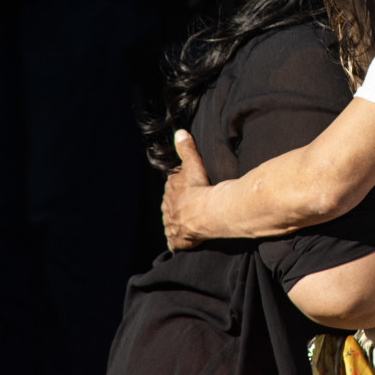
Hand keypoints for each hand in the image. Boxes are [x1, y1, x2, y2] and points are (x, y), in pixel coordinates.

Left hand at [162, 130, 211, 250]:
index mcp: (170, 191)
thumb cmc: (201, 188)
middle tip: (194, 205)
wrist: (207, 214)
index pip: (173, 187)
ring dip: (180, 223)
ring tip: (191, 222)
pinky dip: (180, 241)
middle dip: (179, 205)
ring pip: (173, 223)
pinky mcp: (176, 241)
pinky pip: (176, 242)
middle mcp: (167, 209)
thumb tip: (179, 133)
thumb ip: (186, 149)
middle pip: (172, 205)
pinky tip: (187, 240)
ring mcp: (171, 226)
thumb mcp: (193, 165)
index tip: (191, 187)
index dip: (182, 187)